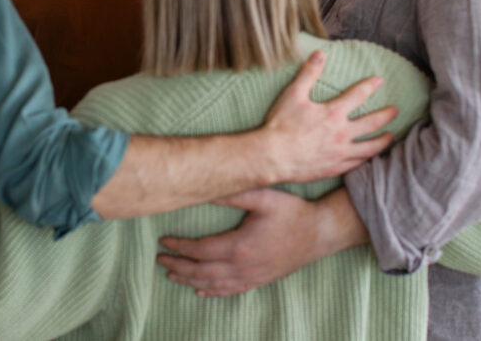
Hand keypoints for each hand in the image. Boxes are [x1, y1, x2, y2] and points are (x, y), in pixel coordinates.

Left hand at [157, 187, 366, 296]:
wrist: (320, 233)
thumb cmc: (292, 212)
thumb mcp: (263, 196)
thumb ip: (233, 194)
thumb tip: (206, 189)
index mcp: (240, 246)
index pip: (200, 251)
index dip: (179, 247)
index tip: (163, 241)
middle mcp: (243, 267)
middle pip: (201, 271)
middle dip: (178, 265)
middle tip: (160, 258)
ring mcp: (252, 277)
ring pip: (213, 284)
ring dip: (190, 280)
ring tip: (172, 274)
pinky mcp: (260, 280)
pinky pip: (231, 291)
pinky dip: (212, 292)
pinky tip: (200, 291)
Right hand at [261, 50, 396, 182]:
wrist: (272, 157)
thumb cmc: (281, 125)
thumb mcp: (293, 94)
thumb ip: (308, 73)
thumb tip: (319, 54)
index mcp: (333, 113)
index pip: (358, 95)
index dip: (370, 86)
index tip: (380, 81)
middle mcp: (342, 134)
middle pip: (372, 123)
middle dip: (386, 115)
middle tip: (396, 111)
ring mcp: (341, 153)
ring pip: (370, 147)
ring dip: (384, 140)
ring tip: (391, 136)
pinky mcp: (335, 168)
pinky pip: (358, 164)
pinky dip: (368, 159)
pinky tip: (371, 157)